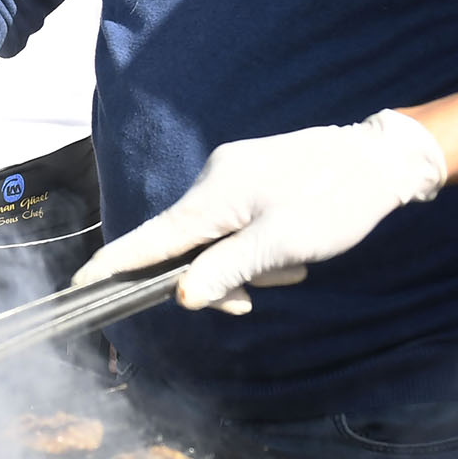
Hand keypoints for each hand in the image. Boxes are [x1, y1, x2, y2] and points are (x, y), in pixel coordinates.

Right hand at [68, 110, 447, 311]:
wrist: (379, 159)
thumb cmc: (335, 202)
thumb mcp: (282, 245)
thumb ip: (227, 270)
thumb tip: (181, 296)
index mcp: (213, 198)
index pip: (148, 240)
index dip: (112, 266)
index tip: (78, 287)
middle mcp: (213, 182)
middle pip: (186, 247)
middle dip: (219, 278)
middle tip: (255, 299)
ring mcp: (231, 177)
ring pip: (217, 239)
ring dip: (249, 264)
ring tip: (294, 262)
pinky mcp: (250, 178)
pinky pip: (236, 224)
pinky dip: (257, 247)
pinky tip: (293, 247)